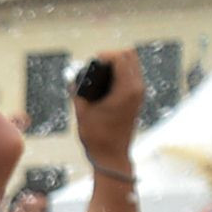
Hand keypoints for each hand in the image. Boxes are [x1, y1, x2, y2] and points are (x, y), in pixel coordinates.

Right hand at [75, 48, 142, 164]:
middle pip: (129, 55)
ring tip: (99, 73)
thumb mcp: (83, 112)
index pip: (120, 58)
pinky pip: (131, 75)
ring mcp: (139, 93)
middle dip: (111, 56)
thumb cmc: (98, 137)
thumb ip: (77, 92)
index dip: (104, 56)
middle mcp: (137, 88)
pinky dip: (120, 73)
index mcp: (127, 89)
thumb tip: (73, 79)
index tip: (91, 62)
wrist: (111, 156)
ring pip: (132, 63)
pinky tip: (105, 83)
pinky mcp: (137, 97)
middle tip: (95, 66)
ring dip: (116, 63)